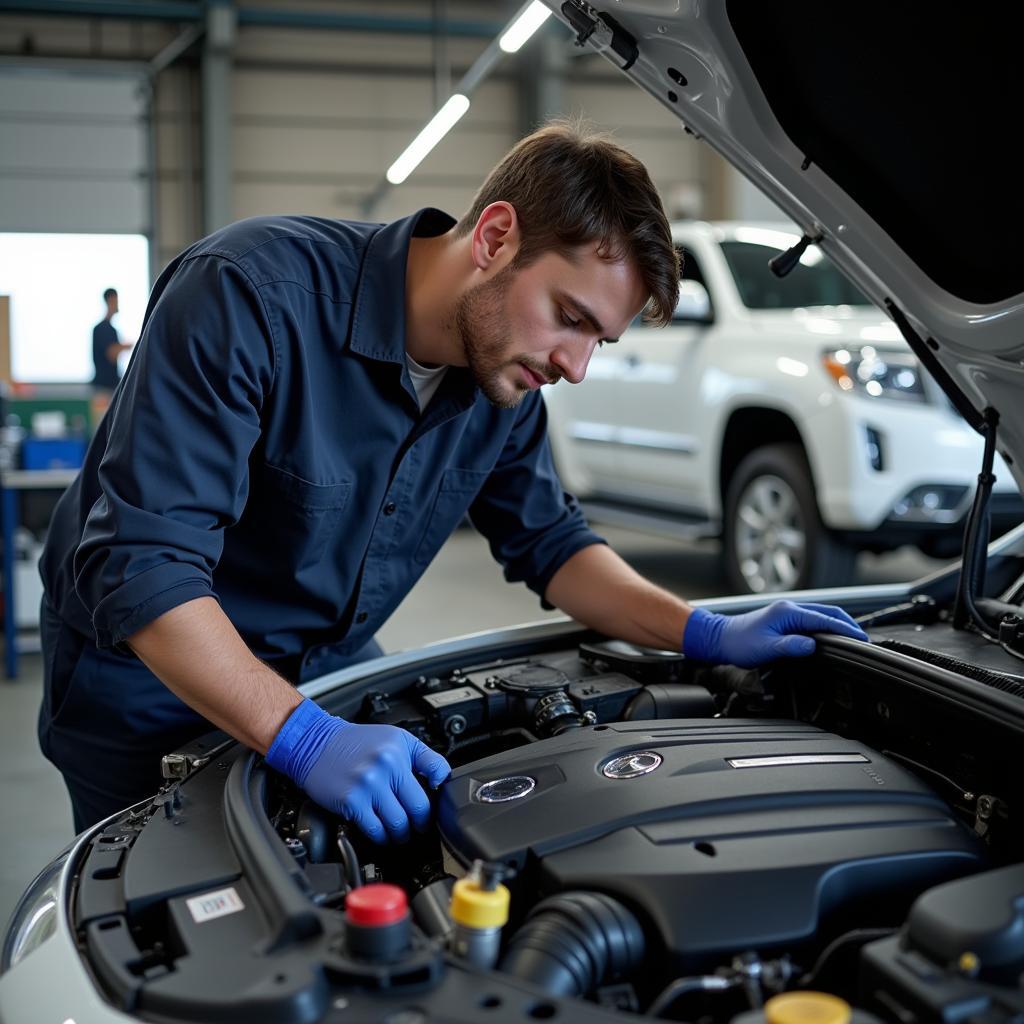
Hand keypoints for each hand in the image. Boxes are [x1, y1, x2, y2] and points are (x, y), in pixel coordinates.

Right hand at [266, 698, 450, 842]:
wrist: (316, 743)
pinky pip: (375, 829)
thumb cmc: (356, 742)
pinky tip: (382, 834)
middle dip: (421, 824)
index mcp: (399, 750)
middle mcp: (385, 766)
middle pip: (417, 809)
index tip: (432, 810)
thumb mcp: (397, 738)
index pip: (435, 780)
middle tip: (418, 827)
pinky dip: (382, 837)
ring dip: (401, 834)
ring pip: (398, 824)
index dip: (436, 799)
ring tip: (400, 833)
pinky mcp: (351, 802)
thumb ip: (424, 757)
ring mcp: (368, 785)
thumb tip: (442, 779)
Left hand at [682, 600, 867, 667]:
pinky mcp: (785, 618)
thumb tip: (812, 646)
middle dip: (847, 624)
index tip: (860, 638)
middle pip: (827, 612)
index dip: (844, 629)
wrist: (720, 637)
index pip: (824, 619)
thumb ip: (790, 646)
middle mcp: (790, 608)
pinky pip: (812, 619)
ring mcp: (787, 612)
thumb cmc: (739, 643)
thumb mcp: (765, 648)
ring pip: (820, 615)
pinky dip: (826, 625)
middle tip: (863, 639)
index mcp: (788, 612)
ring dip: (838, 624)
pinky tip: (830, 635)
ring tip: (852, 637)